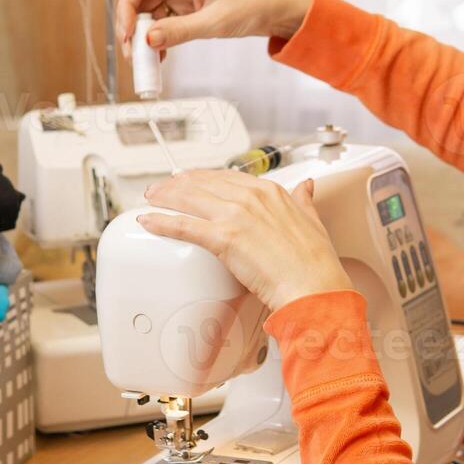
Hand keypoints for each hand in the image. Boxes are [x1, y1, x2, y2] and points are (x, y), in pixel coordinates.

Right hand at [115, 0, 312, 56]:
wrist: (280, 8)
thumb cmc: (255, 3)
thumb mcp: (215, 21)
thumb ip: (180, 31)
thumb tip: (148, 40)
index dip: (125, 10)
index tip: (127, 37)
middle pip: (139, 3)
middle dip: (132, 30)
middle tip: (133, 57)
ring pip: (150, 17)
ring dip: (145, 39)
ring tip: (146, 63)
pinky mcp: (190, 12)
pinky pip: (165, 26)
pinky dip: (159, 41)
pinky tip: (160, 58)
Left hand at [138, 169, 352, 311]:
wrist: (314, 287)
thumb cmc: (315, 263)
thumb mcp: (312, 221)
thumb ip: (304, 201)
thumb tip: (306, 186)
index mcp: (270, 192)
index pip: (226, 176)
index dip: (203, 177)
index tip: (191, 179)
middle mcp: (250, 197)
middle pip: (203, 183)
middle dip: (177, 184)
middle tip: (162, 189)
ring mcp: (235, 215)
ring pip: (189, 199)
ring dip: (165, 197)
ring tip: (150, 199)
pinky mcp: (224, 238)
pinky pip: (184, 225)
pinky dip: (162, 222)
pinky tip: (148, 221)